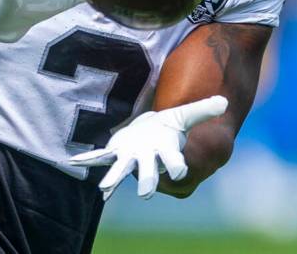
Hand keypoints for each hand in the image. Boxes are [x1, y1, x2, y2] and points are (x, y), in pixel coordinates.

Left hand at [69, 95, 227, 200]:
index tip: (179, 171)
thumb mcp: (185, 115)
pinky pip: (100, 157)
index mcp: (166, 152)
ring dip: (112, 179)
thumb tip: (223, 102)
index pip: (174, 163)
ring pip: (120, 171)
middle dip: (146, 182)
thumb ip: (202, 109)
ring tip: (104, 189)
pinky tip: (73, 161)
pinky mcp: (115, 151)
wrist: (154, 136)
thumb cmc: (171, 128)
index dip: (177, 166)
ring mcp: (130, 157)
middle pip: (148, 174)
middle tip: (145, 193)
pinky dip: (87, 159)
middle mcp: (147, 160)